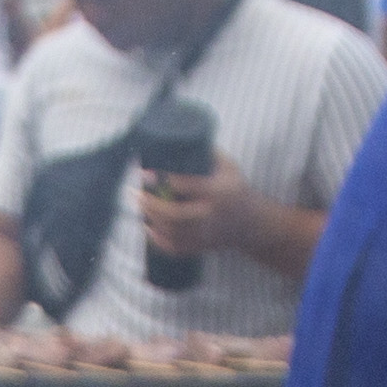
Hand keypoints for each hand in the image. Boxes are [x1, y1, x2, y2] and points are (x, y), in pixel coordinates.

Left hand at [136, 151, 258, 265]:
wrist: (252, 223)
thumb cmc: (235, 188)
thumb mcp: (228, 166)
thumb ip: (206, 153)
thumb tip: (177, 138)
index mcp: (217, 192)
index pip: (184, 185)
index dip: (161, 179)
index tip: (143, 172)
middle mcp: (210, 215)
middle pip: (173, 214)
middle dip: (149, 204)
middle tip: (134, 192)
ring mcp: (205, 234)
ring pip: (171, 232)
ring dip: (150, 218)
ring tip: (139, 204)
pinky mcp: (200, 247)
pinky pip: (174, 248)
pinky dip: (157, 239)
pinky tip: (147, 226)